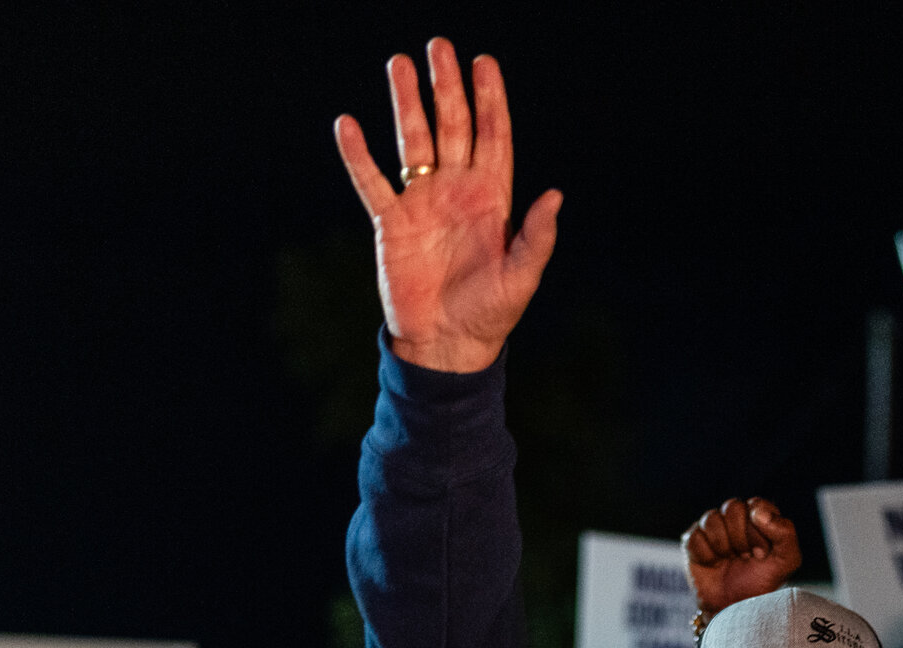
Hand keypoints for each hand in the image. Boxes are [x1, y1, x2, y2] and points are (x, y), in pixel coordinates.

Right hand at [334, 40, 561, 372]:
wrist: (446, 347)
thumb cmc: (490, 317)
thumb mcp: (521, 279)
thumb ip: (537, 237)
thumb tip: (555, 195)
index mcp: (492, 200)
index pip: (493, 137)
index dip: (490, 100)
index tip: (485, 63)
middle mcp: (456, 192)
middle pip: (452, 127)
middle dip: (446, 87)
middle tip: (439, 46)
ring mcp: (423, 204)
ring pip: (412, 141)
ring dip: (406, 103)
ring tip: (399, 64)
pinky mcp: (392, 224)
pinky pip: (372, 182)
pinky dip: (358, 156)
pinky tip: (347, 124)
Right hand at [682, 498, 801, 615]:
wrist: (734, 609)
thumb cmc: (761, 583)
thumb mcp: (786, 561)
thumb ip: (785, 532)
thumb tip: (757, 512)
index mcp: (759, 516)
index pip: (756, 505)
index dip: (758, 531)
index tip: (762, 554)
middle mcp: (735, 517)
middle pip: (733, 507)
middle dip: (741, 538)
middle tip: (745, 557)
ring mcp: (712, 528)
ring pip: (712, 519)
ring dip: (723, 547)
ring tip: (729, 561)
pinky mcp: (692, 541)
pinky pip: (695, 537)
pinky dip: (706, 556)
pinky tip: (713, 565)